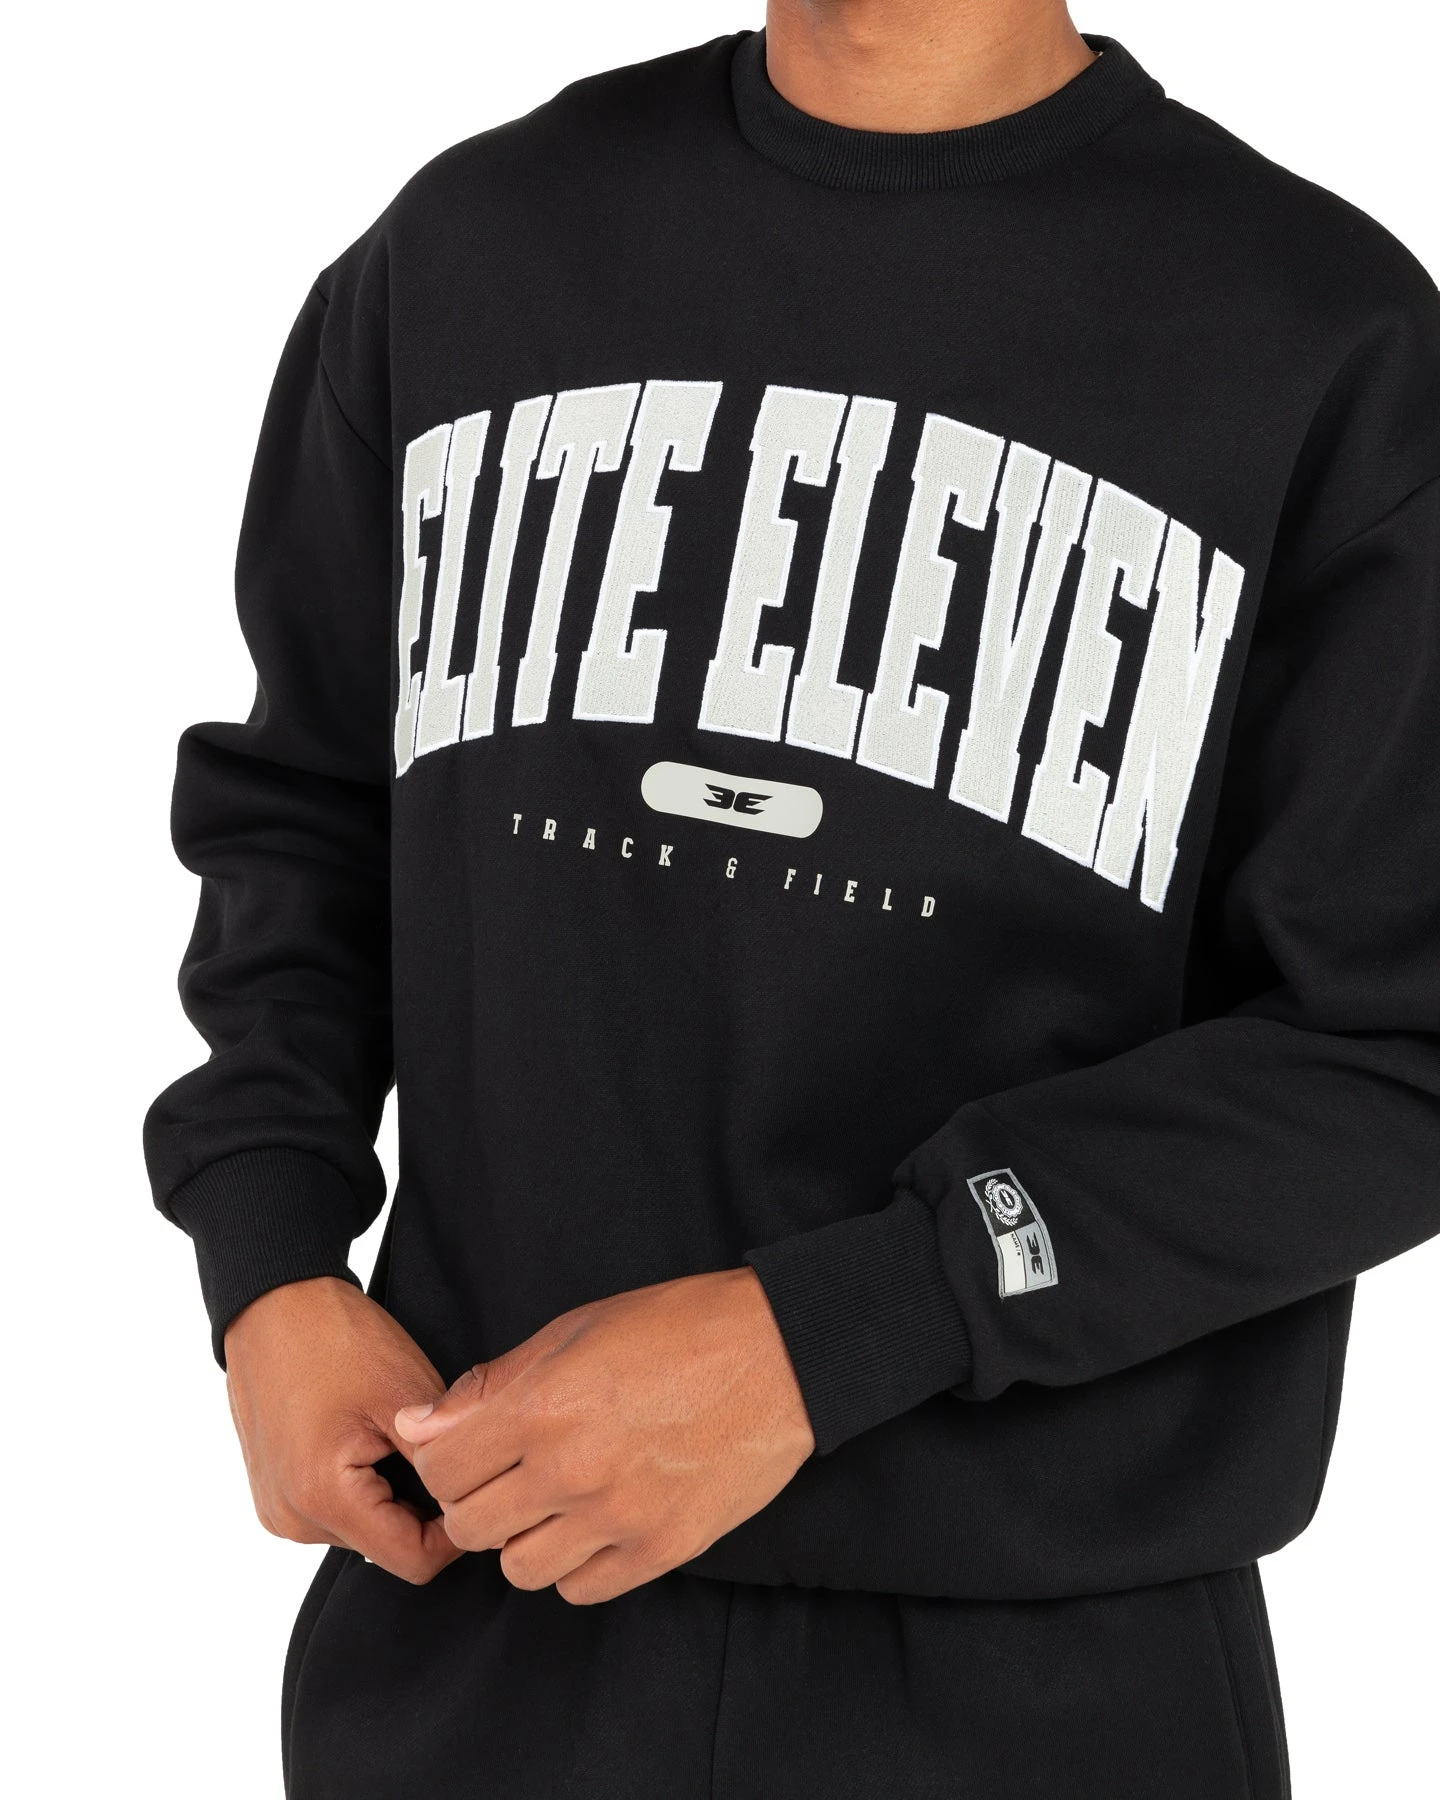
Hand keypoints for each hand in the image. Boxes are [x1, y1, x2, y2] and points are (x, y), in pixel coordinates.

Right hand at [224, 1276, 461, 1584]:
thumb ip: (441, 1463)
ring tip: (391, 1435)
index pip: (414, 1562)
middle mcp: (291, 1519)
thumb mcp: (404, 1395)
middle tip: (434, 1447)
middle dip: (421, 1508)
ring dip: (389, 1496)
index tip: (478, 1487)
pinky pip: (333, 1512)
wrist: (273, 1303)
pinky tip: (364, 1439)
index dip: (457, 1532)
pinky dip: (360, 1487)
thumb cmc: (336, 1338)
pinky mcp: (272, 1495)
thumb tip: (477, 1506)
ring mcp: (276, 1510)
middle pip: (387, 1547)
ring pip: (362, 1532)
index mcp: (323, 1498)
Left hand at [393, 1268, 813, 1604]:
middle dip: (476, 1499)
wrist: (778, 1355)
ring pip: (520, 1568)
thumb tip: (419, 1425)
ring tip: (552, 1500)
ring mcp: (618, 1517)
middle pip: (471, 1527)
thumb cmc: (676, 1328)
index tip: (463, 1449)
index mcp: (543, 1407)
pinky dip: (575, 1563)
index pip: (441, 1470)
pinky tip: (593, 1522)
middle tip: (505, 1473)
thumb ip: (491, 1383)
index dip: (443, 1459)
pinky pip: (581, 1588)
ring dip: (524, 1536)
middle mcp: (572, 1470)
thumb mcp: (573, 1330)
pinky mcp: (661, 1550)